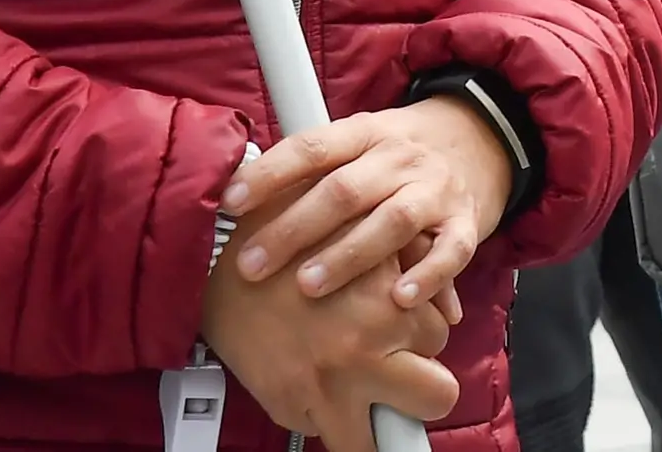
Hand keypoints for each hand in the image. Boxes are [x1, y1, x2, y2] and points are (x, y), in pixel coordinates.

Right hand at [199, 233, 455, 451]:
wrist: (211, 262)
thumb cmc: (291, 237)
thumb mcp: (364, 231)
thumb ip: (415, 261)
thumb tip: (450, 311)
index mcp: (389, 309)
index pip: (440, 338)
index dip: (421, 333)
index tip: (402, 329)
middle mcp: (364, 355)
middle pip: (436, 400)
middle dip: (423, 390)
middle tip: (400, 375)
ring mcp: (324, 390)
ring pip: (375, 442)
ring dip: (373, 422)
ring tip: (359, 396)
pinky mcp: (286, 408)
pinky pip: (318, 429)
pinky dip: (319, 411)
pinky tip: (309, 377)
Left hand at [223, 100, 513, 315]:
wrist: (480, 139)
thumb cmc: (396, 156)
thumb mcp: (357, 144)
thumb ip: (311, 170)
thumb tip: (233, 204)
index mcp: (365, 134)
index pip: (312, 147)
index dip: (270, 174)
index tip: (230, 203)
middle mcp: (400, 158)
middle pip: (344, 191)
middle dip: (294, 229)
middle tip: (251, 265)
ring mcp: (435, 189)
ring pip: (392, 220)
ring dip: (348, 254)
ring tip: (308, 285)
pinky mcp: (466, 222)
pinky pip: (451, 251)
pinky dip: (428, 276)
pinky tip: (400, 299)